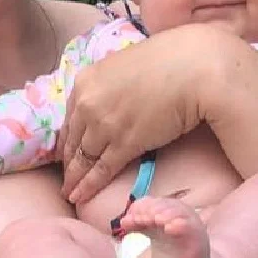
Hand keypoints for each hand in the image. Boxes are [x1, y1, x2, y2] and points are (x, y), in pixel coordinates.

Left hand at [59, 24, 229, 202]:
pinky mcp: (124, 144)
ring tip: (70, 193)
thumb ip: (112, 85)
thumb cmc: (168, 61)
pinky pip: (101, 169)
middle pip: (73, 140)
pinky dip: (88, 186)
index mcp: (87, 81)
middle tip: (66, 178)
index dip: (68, 138)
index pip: (70, 117)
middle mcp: (88, 103)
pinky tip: (80, 197)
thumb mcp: (125, 67)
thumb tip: (114, 98)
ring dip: (75, 178)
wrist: (192, 68)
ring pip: (83, 158)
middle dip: (68, 161)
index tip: (66, 152)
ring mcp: (104, 125)